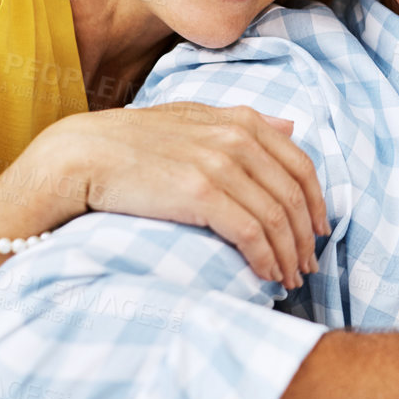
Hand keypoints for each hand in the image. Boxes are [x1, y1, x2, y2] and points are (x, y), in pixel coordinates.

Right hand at [0, 102, 328, 286]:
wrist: (80, 156)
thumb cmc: (133, 143)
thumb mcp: (192, 118)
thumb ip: (243, 122)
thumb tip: (292, 125)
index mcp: (241, 120)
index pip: (301, 166)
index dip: (316, 203)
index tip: (318, 232)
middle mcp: (237, 138)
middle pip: (294, 196)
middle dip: (305, 238)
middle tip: (306, 266)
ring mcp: (220, 164)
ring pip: (276, 218)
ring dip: (288, 255)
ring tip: (289, 279)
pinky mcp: (201, 193)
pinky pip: (251, 232)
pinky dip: (265, 258)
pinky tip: (266, 276)